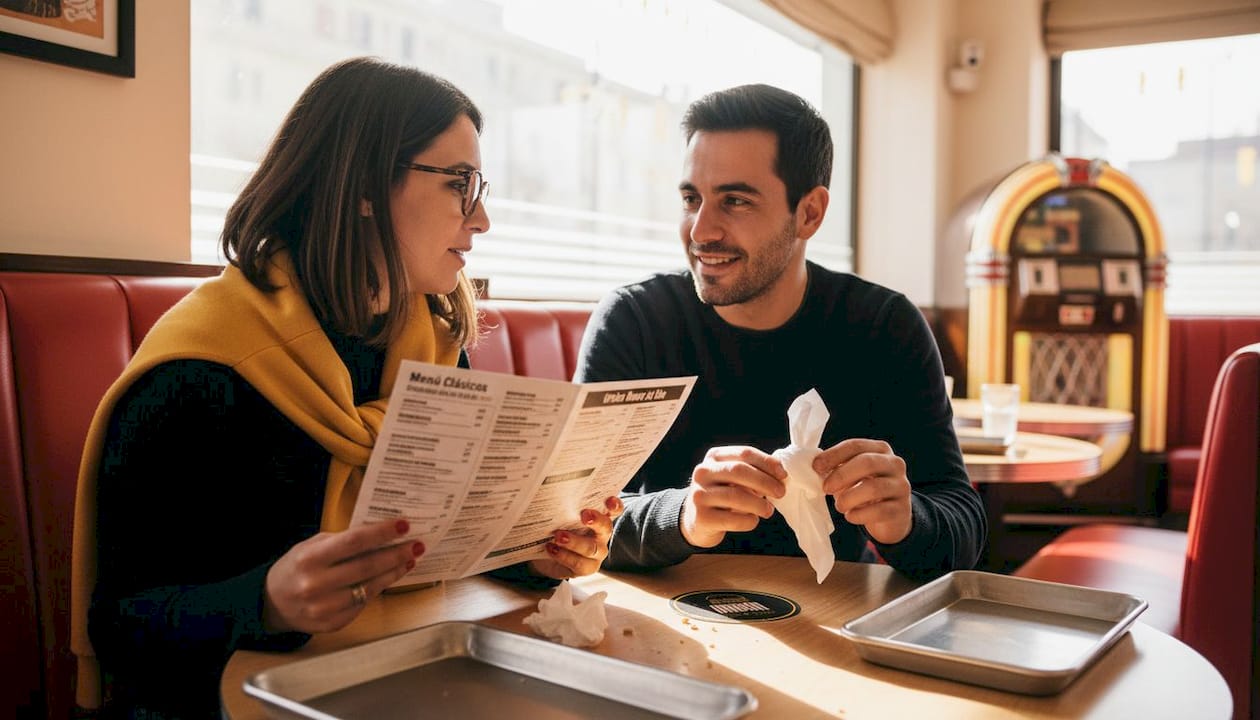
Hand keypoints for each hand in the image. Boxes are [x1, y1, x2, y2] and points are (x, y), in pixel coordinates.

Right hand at [262, 518, 423, 633]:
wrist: (272, 604)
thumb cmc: (296, 568)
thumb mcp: (311, 547)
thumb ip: (341, 541)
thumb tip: (379, 533)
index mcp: (310, 559)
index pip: (354, 542)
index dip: (381, 533)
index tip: (403, 525)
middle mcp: (317, 584)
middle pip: (367, 566)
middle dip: (396, 554)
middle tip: (416, 544)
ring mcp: (325, 607)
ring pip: (370, 587)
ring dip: (393, 572)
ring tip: (408, 560)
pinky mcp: (333, 623)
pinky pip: (363, 603)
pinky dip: (379, 588)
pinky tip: (389, 577)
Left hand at [529, 496, 623, 579]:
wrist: (546, 557)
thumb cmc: (557, 531)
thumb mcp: (561, 518)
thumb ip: (564, 509)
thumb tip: (553, 499)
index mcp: (599, 518)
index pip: (614, 510)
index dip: (614, 505)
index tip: (609, 500)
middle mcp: (601, 535)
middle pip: (605, 528)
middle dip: (596, 521)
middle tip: (585, 515)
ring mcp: (596, 553)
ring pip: (591, 548)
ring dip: (574, 541)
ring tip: (559, 536)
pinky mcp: (586, 568)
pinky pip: (579, 563)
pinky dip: (563, 555)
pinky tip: (551, 548)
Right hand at [681, 446, 785, 548]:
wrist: (697, 520)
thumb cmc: (724, 495)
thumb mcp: (733, 478)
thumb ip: (754, 472)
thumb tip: (781, 475)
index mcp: (714, 457)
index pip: (744, 453)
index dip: (767, 462)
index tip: (783, 475)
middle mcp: (703, 472)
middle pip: (739, 471)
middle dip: (765, 481)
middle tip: (781, 492)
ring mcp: (699, 495)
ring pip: (736, 496)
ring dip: (759, 504)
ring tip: (769, 510)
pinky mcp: (702, 517)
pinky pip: (733, 519)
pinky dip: (749, 521)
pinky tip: (753, 520)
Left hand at [816, 439, 911, 544]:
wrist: (891, 516)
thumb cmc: (865, 490)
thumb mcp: (852, 475)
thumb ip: (836, 468)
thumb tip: (815, 467)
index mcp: (880, 450)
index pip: (855, 446)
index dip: (833, 455)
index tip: (816, 467)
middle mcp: (895, 464)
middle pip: (867, 463)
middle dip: (841, 475)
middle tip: (825, 488)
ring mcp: (901, 486)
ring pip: (873, 488)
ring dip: (849, 498)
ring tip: (839, 505)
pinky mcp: (901, 509)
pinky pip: (879, 511)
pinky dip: (859, 515)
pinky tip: (850, 516)